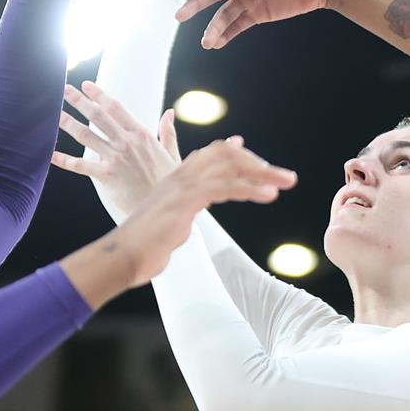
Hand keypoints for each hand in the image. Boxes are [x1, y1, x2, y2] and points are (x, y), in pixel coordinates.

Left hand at [52, 80, 182, 220]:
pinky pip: (81, 166)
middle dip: (79, 101)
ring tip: (54, 113)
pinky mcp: (106, 176)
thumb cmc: (168, 182)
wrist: (165, 207)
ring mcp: (115, 159)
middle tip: (64, 88)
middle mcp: (126, 143)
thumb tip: (169, 112)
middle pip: (97, 116)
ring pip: (86, 136)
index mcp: (141, 134)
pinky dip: (64, 160)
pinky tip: (50, 154)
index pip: (116, 108)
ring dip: (68, 123)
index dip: (99, 95)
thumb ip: (167, 132)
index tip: (86, 85)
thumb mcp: (171, 153)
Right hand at [114, 138, 296, 286]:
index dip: (240, 155)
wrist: (123, 256)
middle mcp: (180, 175)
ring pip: (229, 167)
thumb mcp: (170, 222)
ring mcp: (182, 185)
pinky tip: (268, 196)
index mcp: (177, 177)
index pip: (213, 154)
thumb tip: (194, 215)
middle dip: (259, 164)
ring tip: (286, 183)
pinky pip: (224, 186)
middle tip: (286, 177)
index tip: (262, 164)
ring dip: (263, 174)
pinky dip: (249, 188)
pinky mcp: (186, 200)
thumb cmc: (146, 244)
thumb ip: (185, 211)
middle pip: (226, 155)